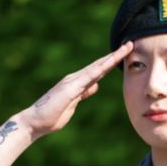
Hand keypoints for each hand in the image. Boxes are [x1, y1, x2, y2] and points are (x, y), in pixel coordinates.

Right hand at [19, 42, 133, 139]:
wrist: (36, 121)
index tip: (125, 55)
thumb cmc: (53, 116)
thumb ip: (84, 93)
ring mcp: (72, 82)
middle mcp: (76, 79)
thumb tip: (95, 85)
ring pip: (97, 67)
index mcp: (78, 83)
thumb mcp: (73, 103)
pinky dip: (99, 69)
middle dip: (115, 55)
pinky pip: (88, 77)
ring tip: (125, 49)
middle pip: (100, 65)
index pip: (98, 71)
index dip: (112, 63)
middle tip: (130, 44)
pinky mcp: (70, 89)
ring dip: (111, 58)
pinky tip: (110, 63)